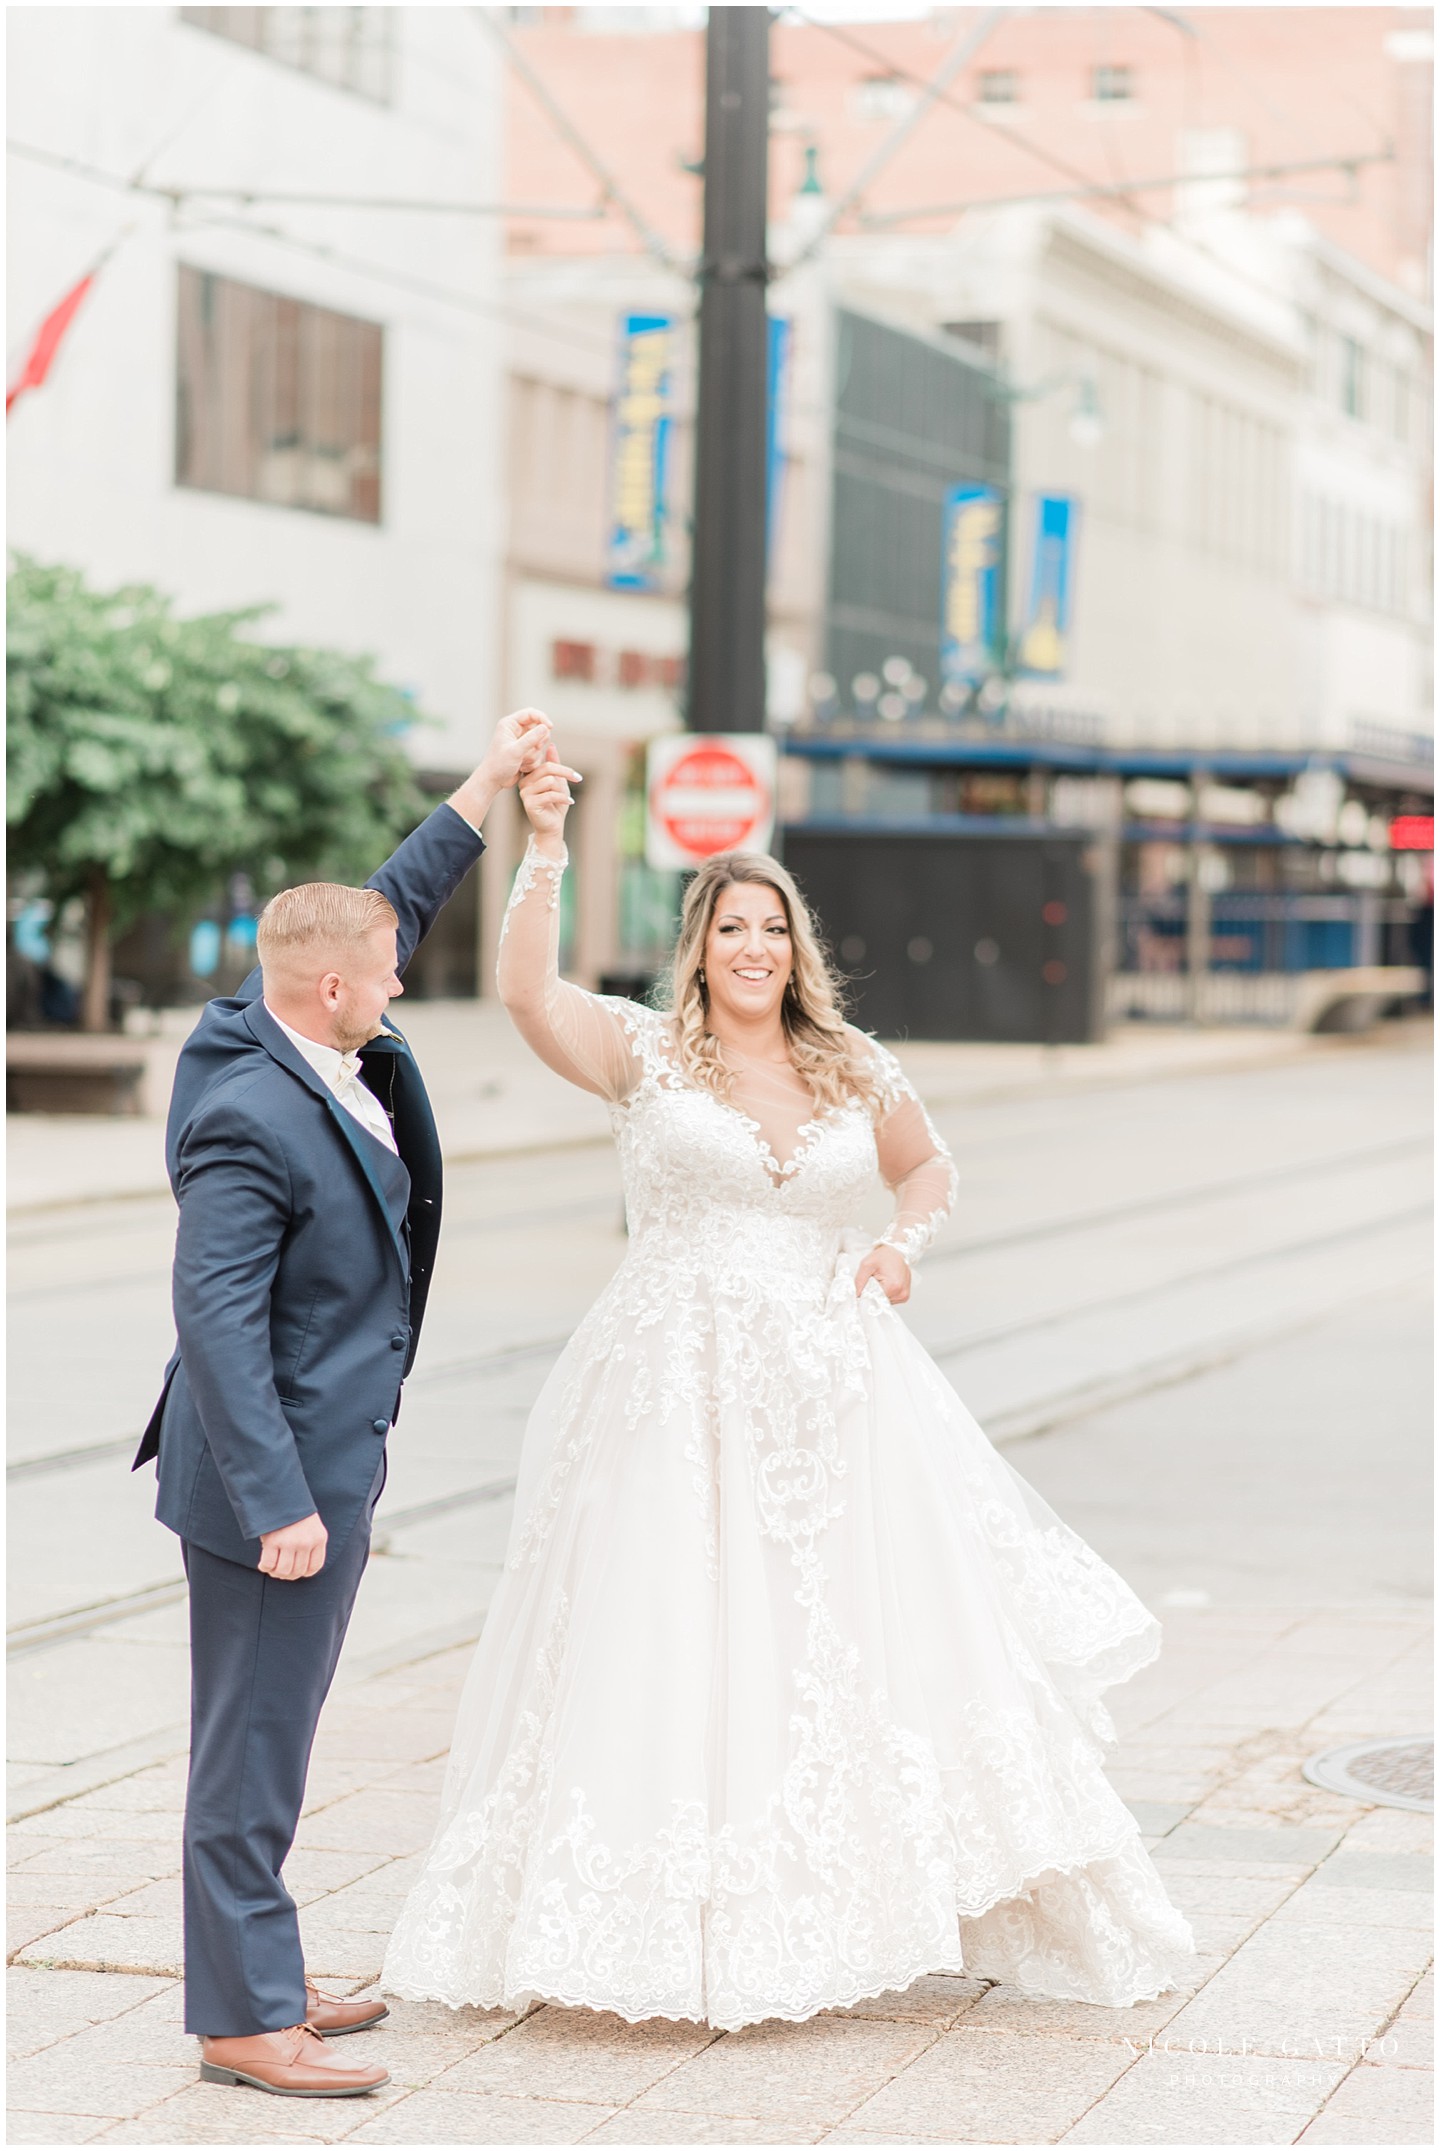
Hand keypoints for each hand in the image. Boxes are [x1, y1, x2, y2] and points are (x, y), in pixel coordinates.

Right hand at [258, 1512, 327, 1580]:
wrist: (280, 1493)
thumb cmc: (294, 1511)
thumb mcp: (311, 1525)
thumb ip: (310, 1543)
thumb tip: (299, 1570)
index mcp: (319, 1538)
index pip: (315, 1567)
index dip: (304, 1573)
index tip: (296, 1571)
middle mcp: (306, 1542)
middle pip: (298, 1571)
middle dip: (288, 1575)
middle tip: (280, 1570)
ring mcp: (290, 1542)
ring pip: (283, 1571)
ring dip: (276, 1573)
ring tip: (272, 1568)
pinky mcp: (273, 1541)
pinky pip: (268, 1564)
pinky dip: (264, 1567)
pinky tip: (263, 1564)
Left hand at [448, 710, 553, 831]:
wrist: (492, 781)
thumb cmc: (498, 765)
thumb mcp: (515, 751)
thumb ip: (530, 739)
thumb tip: (545, 727)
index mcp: (510, 724)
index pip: (531, 713)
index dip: (542, 718)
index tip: (550, 727)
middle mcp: (516, 731)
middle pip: (539, 727)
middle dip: (539, 740)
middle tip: (535, 748)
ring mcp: (521, 742)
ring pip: (540, 742)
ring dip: (534, 754)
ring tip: (522, 762)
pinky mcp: (525, 752)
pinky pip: (538, 753)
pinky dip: (533, 761)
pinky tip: (522, 768)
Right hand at [519, 744, 582, 844]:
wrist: (552, 828)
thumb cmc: (555, 805)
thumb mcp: (558, 783)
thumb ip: (554, 764)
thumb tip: (551, 745)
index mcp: (529, 776)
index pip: (545, 763)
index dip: (561, 767)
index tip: (576, 775)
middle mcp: (524, 783)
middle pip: (547, 768)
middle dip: (565, 773)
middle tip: (578, 779)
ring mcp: (525, 793)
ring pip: (549, 781)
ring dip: (562, 789)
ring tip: (566, 798)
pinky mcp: (529, 803)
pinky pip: (549, 794)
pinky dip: (563, 798)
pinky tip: (570, 802)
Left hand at [855, 1243, 909, 1304]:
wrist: (896, 1251)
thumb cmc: (883, 1256)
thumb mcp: (867, 1264)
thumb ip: (859, 1280)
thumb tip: (857, 1294)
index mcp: (892, 1286)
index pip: (874, 1299)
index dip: (868, 1293)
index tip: (867, 1285)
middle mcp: (901, 1293)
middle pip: (880, 1301)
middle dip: (874, 1292)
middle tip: (875, 1280)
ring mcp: (904, 1295)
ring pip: (885, 1301)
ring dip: (881, 1293)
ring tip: (882, 1280)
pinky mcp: (904, 1295)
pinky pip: (891, 1299)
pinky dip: (886, 1293)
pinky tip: (887, 1283)